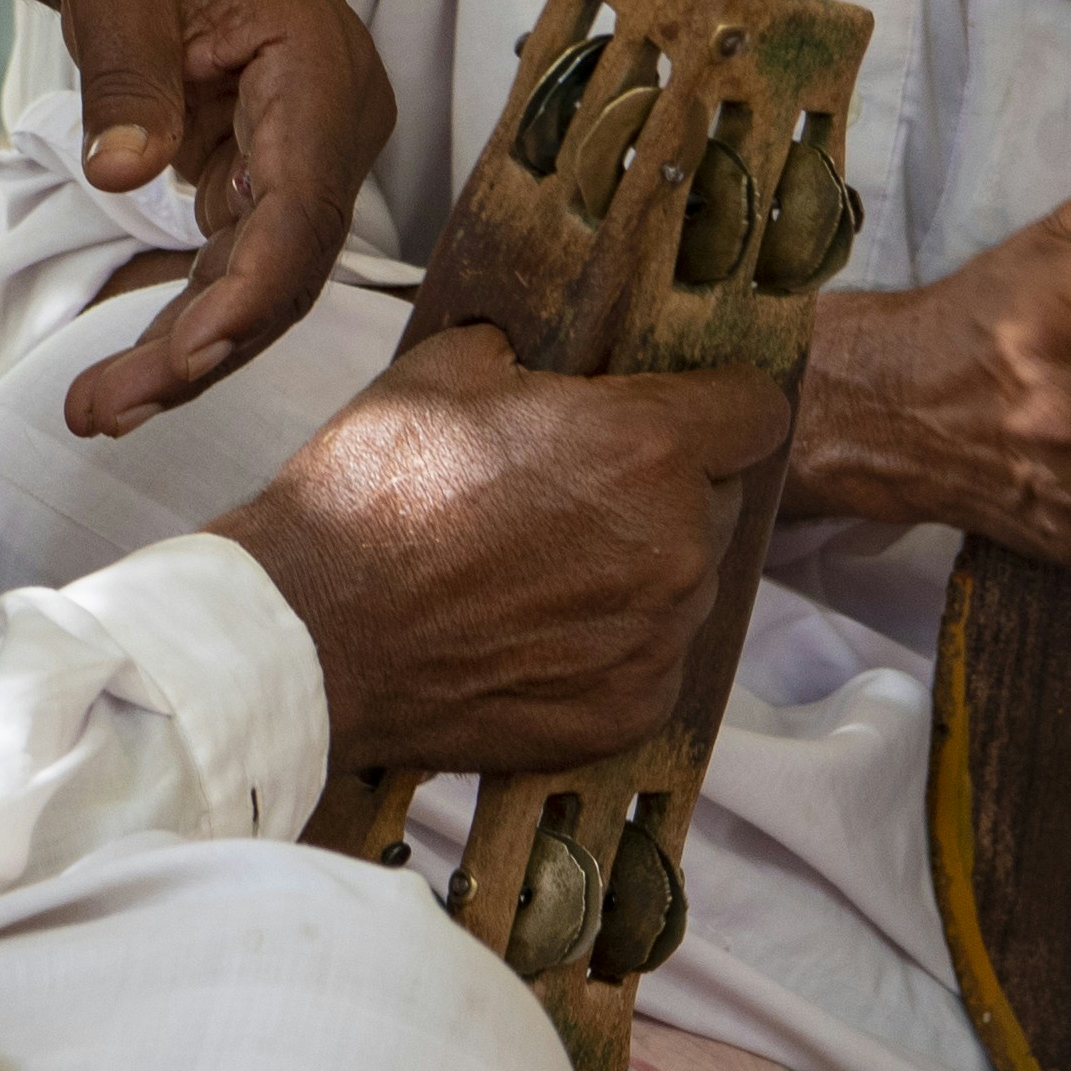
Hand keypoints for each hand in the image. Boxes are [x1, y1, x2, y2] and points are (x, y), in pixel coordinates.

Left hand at [50, 0, 396, 436]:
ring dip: (191, 352)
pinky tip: (127, 374)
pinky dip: (188, 320)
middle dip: (206, 347)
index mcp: (322, 65)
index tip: (187, 355)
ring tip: (95, 411)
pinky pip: (239, 268)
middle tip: (103, 410)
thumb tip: (123, 174)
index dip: (251, 290)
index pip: (303, 203)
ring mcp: (309, 157)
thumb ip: (127, 78)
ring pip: (267, 281)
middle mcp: (338, 122)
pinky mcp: (270, 180)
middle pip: (290, 263)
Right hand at [212, 325, 791, 777]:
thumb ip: (539, 359)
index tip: (680, 411)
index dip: (718, 404)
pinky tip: (537, 630)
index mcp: (649, 446)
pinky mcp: (628, 710)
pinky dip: (612, 643)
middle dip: (667, 486)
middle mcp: (675, 544)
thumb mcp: (452, 367)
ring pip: (685, 580)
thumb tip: (556, 368)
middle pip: (718, 497)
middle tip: (580, 491)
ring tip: (546, 567)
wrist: (312, 632)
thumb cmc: (374, 492)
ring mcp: (656, 637)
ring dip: (640, 566)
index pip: (758, 411)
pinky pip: (652, 657)